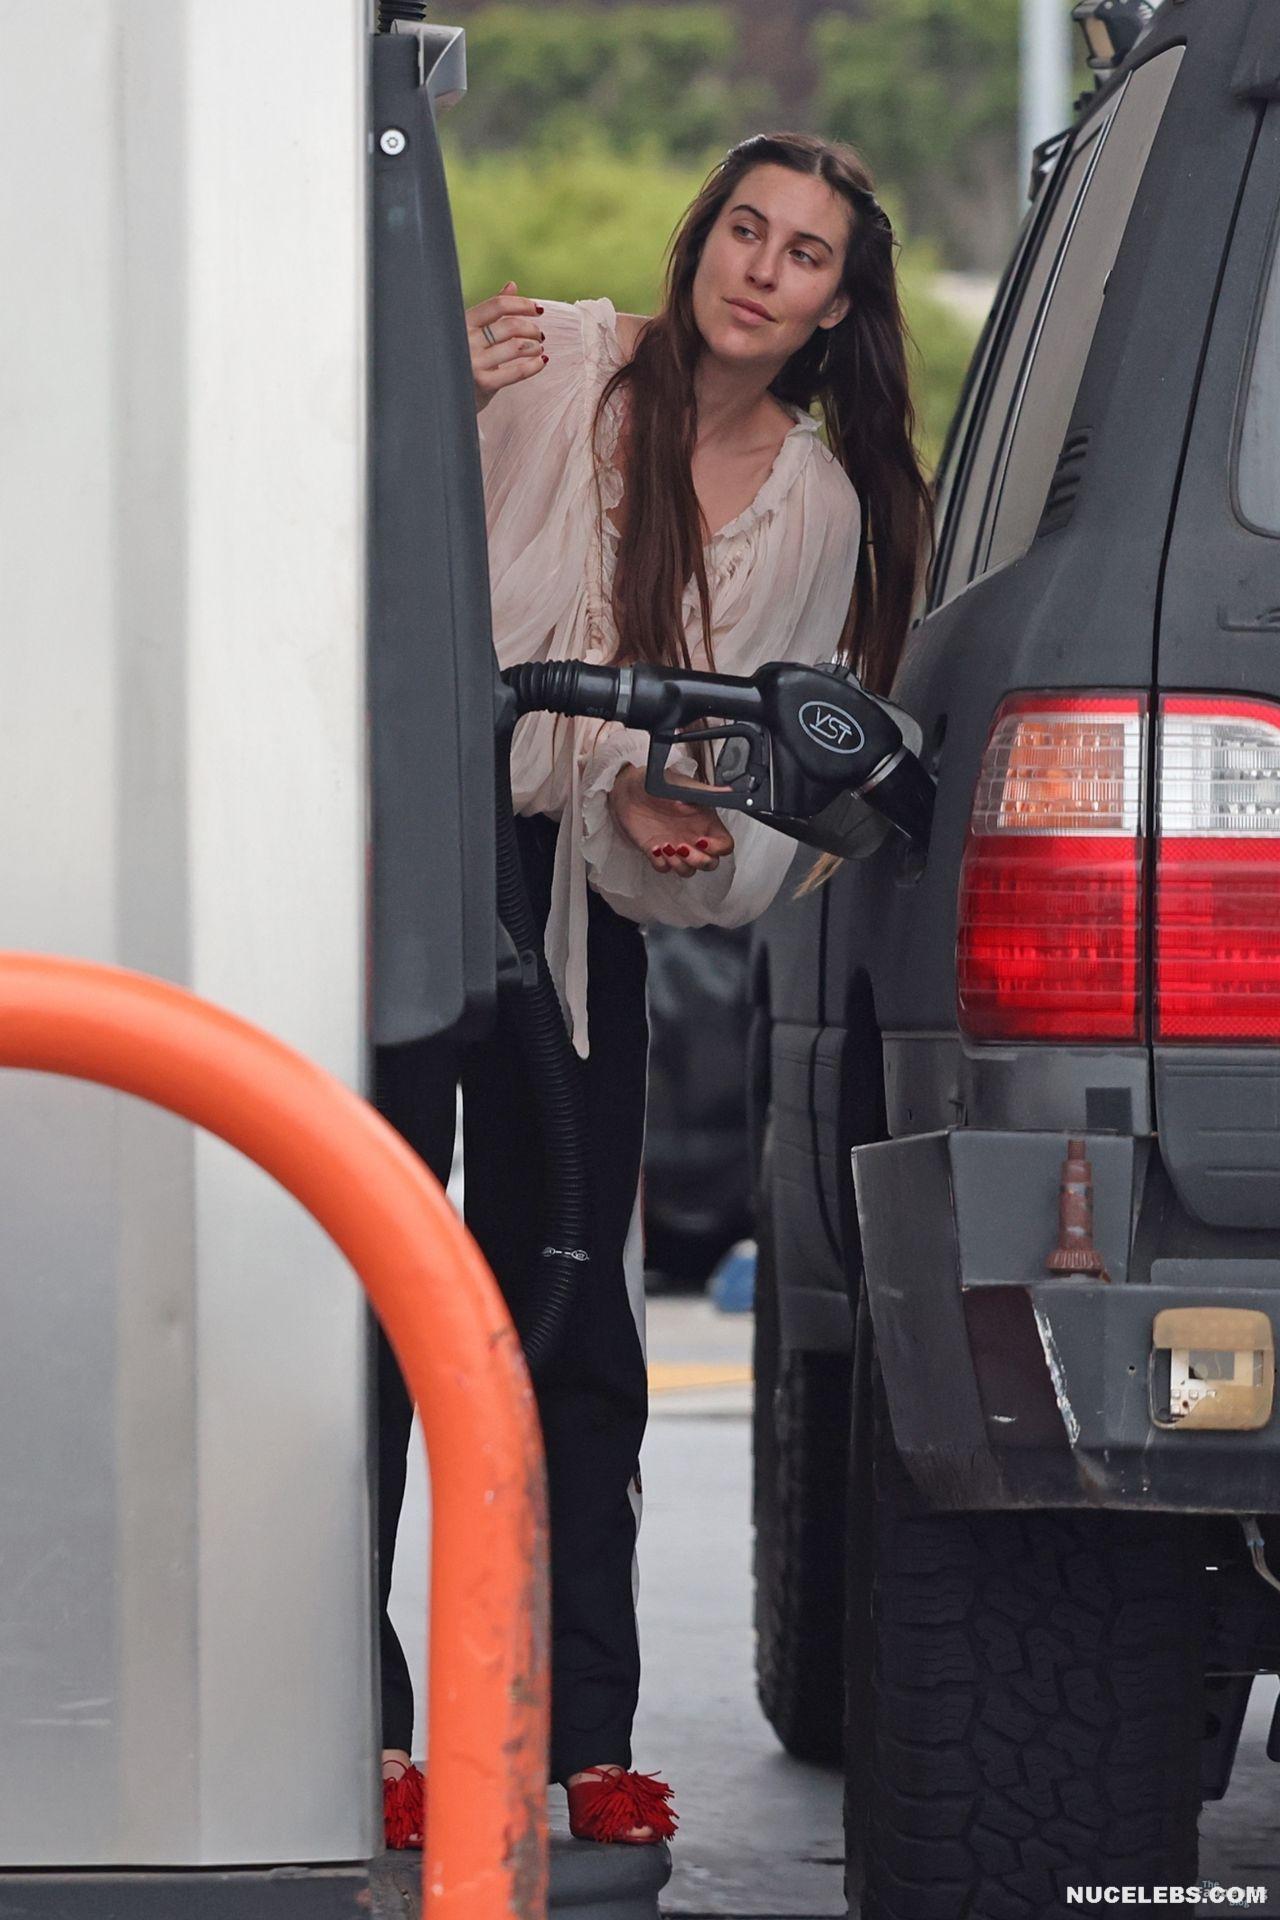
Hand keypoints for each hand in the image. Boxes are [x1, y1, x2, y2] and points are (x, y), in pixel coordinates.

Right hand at [468, 282, 546, 411]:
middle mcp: (466, 340)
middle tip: (539, 334)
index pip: (497, 305)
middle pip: (510, 326)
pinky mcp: (483, 384)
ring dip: (534, 346)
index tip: (538, 309)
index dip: (522, 304)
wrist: (447, 394)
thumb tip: (512, 285)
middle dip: (531, 328)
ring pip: (516, 347)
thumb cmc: (464, 358)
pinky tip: (541, 362)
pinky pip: (517, 372)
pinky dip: (534, 365)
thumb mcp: (473, 331)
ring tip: (538, 348)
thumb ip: (492, 309)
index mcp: (464, 322)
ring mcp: (474, 362)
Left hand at [608, 765, 734, 877]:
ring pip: (688, 870)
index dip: (717, 849)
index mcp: (705, 822)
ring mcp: (676, 847)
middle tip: (683, 848)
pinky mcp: (657, 852)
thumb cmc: (658, 784)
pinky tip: (655, 848)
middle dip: (699, 861)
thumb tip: (729, 793)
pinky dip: (661, 863)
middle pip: (710, 863)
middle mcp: (693, 837)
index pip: (724, 845)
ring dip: (680, 864)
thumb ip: (708, 793)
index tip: (702, 841)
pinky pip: (664, 869)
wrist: (629, 790)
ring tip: (668, 847)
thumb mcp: (685, 786)